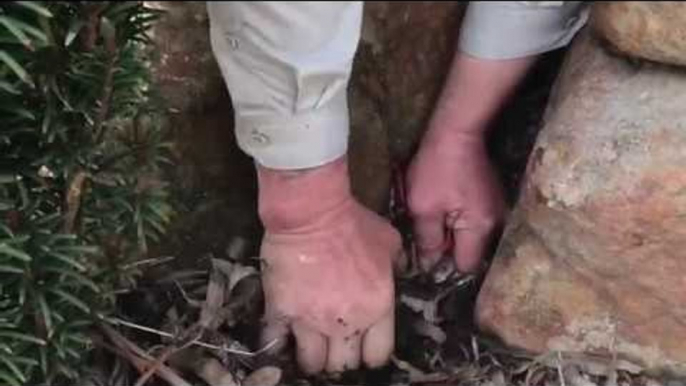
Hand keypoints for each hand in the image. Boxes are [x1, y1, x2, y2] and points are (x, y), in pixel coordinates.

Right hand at [257, 156, 401, 374]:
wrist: (311, 211)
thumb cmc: (352, 223)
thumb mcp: (389, 241)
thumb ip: (398, 265)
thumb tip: (401, 273)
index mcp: (377, 309)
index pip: (378, 355)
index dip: (370, 355)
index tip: (362, 347)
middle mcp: (346, 323)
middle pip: (344, 365)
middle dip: (341, 359)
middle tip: (334, 346)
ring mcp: (311, 321)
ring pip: (312, 363)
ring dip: (312, 358)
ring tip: (309, 346)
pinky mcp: (282, 313)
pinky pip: (277, 343)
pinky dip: (278, 345)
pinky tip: (281, 339)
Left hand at [404, 52, 535, 273]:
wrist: (455, 133)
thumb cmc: (437, 169)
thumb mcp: (423, 208)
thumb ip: (428, 241)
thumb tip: (430, 265)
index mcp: (480, 229)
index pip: (466, 266)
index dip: (445, 267)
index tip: (426, 260)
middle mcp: (497, 224)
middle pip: (471, 253)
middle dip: (448, 252)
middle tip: (424, 242)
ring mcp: (496, 210)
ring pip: (471, 238)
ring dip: (451, 236)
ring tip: (431, 224)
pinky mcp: (490, 200)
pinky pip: (473, 223)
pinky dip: (457, 223)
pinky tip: (442, 211)